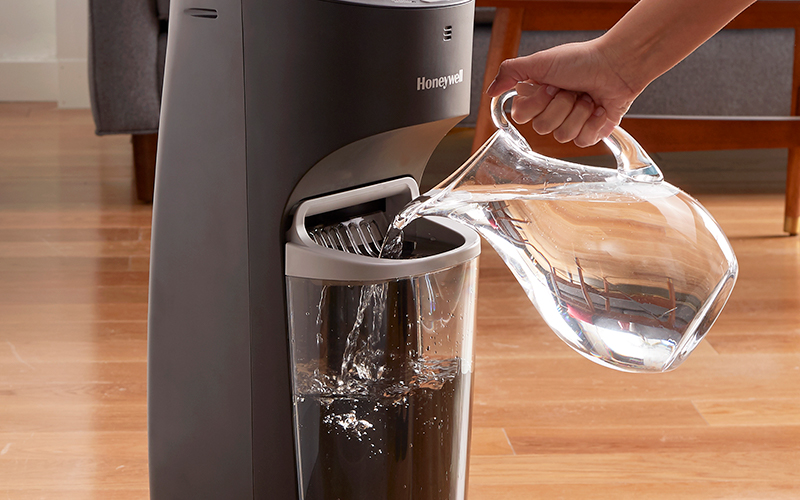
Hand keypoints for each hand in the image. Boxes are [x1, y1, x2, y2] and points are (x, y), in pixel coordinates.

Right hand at [486, 38, 641, 146]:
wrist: (616, 65)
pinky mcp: (591, 133)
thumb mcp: (540, 62)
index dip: (536, 102)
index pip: (521, 116)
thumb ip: (510, 73)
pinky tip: (598, 107)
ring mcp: (572, 123)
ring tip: (587, 97)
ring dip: (577, 112)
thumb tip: (490, 91)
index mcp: (538, 96)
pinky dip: (592, 122)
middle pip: (541, 127)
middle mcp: (553, 111)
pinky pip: (582, 141)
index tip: (548, 86)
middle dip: (559, 105)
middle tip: (570, 89)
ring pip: (561, 136)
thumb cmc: (582, 59)